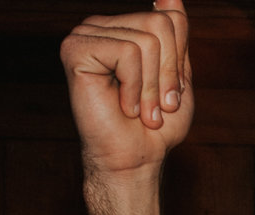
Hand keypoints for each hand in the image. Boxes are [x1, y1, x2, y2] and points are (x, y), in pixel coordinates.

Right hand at [63, 1, 193, 175]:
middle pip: (161, 24)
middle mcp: (103, 25)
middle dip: (168, 73)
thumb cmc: (156, 124)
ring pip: (147, 41)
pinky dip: (133, 86)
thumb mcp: (179, 75)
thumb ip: (176, 35)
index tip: (167, 91)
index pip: (172, 16)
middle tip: (156, 105)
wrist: (135, 157)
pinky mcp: (75, 48)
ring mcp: (86, 33)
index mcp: (126, 28)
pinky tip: (122, 104)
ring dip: (151, 86)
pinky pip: (127, 52)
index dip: (178, 59)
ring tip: (140, 110)